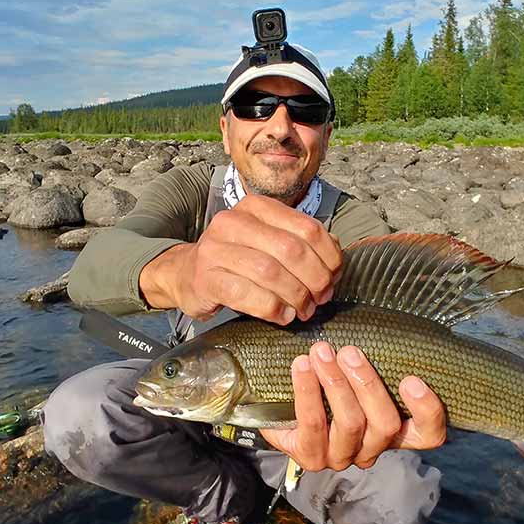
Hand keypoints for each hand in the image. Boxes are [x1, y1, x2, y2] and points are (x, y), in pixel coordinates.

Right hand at [138, 194, 341, 322]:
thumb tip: (336, 254)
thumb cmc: (237, 260)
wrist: (186, 273)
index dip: (329, 256)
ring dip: (296, 296)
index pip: (307, 227)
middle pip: (291, 250)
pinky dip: (272, 308)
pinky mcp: (206, 278)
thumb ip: (301, 243)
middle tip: (321, 298)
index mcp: (256, 207)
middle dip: (315, 279)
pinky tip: (283, 316)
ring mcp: (216, 249)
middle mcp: (234, 222)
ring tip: (303, 309)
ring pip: (270, 272)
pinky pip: (247, 294)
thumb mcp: (268, 241)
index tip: (334, 276)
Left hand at [260, 342, 446, 471]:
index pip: (429, 434)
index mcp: (394, 432)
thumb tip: (381, 326)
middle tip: (350, 351)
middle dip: (367, 383)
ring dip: (335, 382)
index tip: (412, 379)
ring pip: (351, 423)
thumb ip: (371, 363)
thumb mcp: (356, 374)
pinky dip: (307, 391)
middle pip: (386, 424)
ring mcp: (342, 456)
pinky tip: (301, 366)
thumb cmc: (327, 385)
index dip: (427, 410)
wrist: (280, 407)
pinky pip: (313, 424)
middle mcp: (372, 449)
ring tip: (321, 352)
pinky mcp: (311, 456)